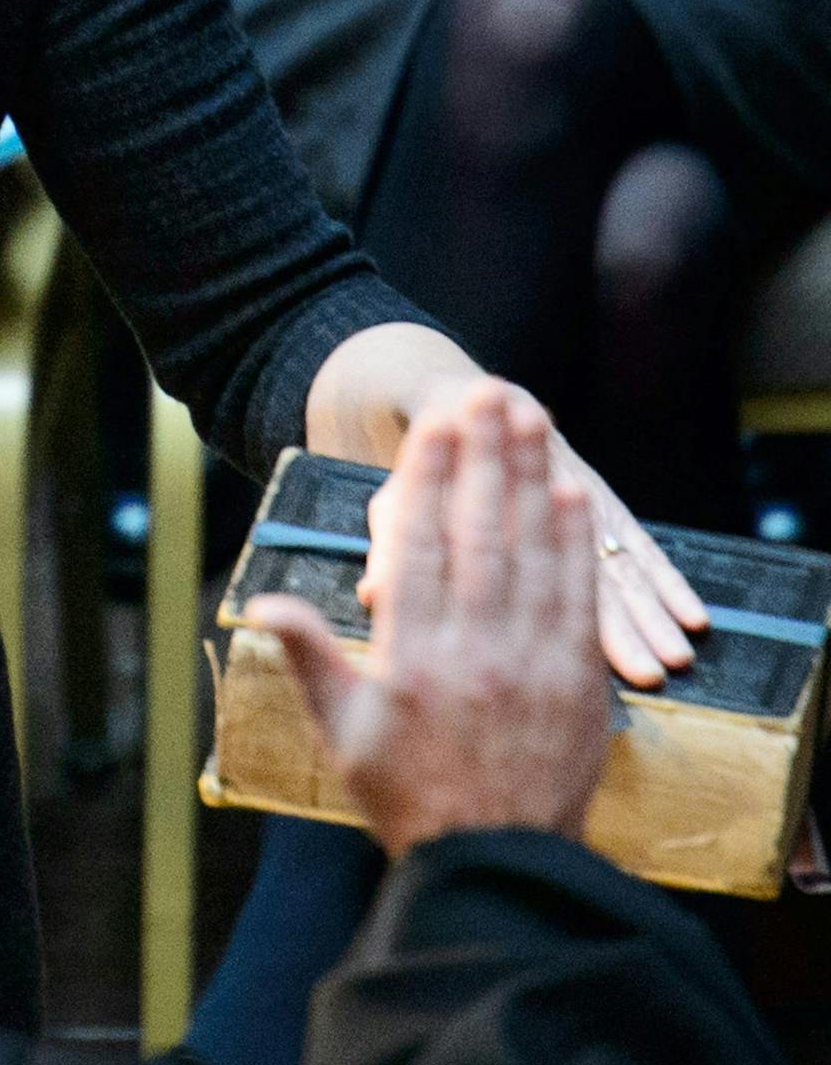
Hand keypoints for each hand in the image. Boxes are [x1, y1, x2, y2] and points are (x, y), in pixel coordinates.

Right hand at [249, 385, 613, 856]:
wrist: (498, 869)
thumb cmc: (408, 797)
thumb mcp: (342, 732)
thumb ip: (308, 658)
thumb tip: (261, 603)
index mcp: (413, 658)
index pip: (419, 548)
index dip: (426, 481)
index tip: (431, 428)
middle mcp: (475, 650)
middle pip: (480, 534)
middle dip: (484, 459)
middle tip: (486, 396)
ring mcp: (532, 663)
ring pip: (533, 553)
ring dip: (531, 481)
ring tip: (529, 421)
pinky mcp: (577, 681)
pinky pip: (576, 597)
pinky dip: (575, 543)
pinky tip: (571, 494)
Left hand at [359, 378, 705, 687]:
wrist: (462, 396)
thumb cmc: (424, 474)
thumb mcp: (396, 506)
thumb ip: (392, 551)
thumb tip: (372, 593)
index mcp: (485, 500)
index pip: (524, 566)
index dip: (554, 621)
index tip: (576, 651)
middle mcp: (537, 493)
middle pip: (582, 565)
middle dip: (619, 619)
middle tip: (652, 668)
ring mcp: (574, 492)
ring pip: (615, 553)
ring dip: (648, 604)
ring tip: (680, 652)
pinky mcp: (597, 497)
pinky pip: (635, 542)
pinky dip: (663, 576)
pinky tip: (692, 614)